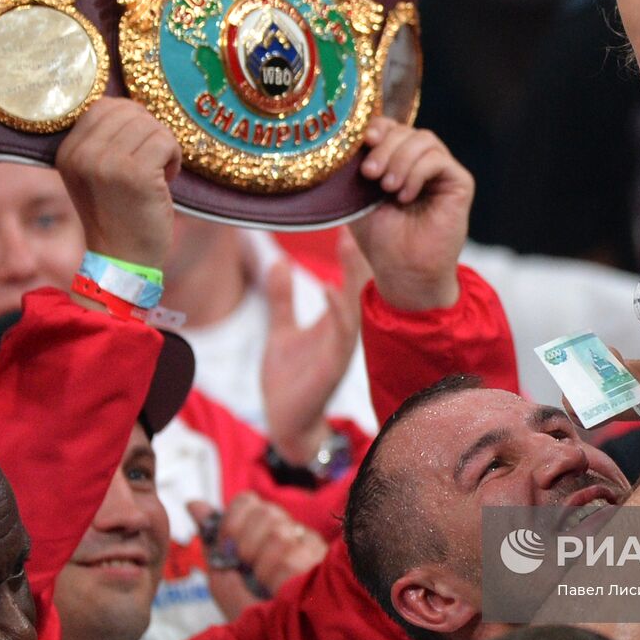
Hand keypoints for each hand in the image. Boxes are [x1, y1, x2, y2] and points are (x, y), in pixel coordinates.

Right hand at [55, 97, 180, 269]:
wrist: (123, 258)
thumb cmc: (119, 213)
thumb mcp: (96, 173)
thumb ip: (103, 140)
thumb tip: (130, 106)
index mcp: (67, 150)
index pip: (103, 106)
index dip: (131, 120)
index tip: (137, 149)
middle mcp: (82, 154)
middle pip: (129, 111)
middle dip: (149, 132)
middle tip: (152, 163)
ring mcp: (106, 163)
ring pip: (150, 125)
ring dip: (164, 147)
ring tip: (159, 173)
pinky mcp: (135, 173)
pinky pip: (166, 141)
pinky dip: (174, 158)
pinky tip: (168, 179)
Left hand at [187, 496, 327, 615]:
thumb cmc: (254, 618)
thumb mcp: (225, 581)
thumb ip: (213, 541)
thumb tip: (193, 504)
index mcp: (269, 530)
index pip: (248, 501)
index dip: (232, 521)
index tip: (228, 550)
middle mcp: (294, 531)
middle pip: (265, 512)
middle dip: (246, 545)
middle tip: (250, 572)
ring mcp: (313, 545)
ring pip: (278, 534)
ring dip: (263, 568)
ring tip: (270, 587)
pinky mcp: (329, 562)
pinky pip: (290, 558)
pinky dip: (277, 580)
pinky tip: (283, 592)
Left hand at [262, 231, 371, 464]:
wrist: (285, 425)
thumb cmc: (288, 381)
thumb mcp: (280, 330)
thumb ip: (282, 298)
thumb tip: (278, 262)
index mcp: (334, 319)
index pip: (348, 277)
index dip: (350, 248)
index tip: (351, 215)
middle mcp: (344, 330)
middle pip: (358, 285)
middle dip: (360, 252)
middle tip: (361, 218)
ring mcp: (342, 347)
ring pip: (355, 304)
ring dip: (355, 276)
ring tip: (352, 244)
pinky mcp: (334, 365)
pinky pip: (341, 335)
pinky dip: (338, 311)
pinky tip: (333, 289)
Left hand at [349, 118, 473, 309]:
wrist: (403, 271)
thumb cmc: (380, 238)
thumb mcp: (357, 197)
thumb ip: (355, 165)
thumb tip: (347, 137)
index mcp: (397, 161)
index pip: (390, 127)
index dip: (376, 127)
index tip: (363, 142)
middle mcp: (421, 162)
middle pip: (405, 130)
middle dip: (384, 147)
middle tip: (370, 174)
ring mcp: (442, 171)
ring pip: (423, 139)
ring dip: (399, 160)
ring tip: (387, 188)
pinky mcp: (460, 182)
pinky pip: (438, 159)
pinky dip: (417, 173)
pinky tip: (405, 196)